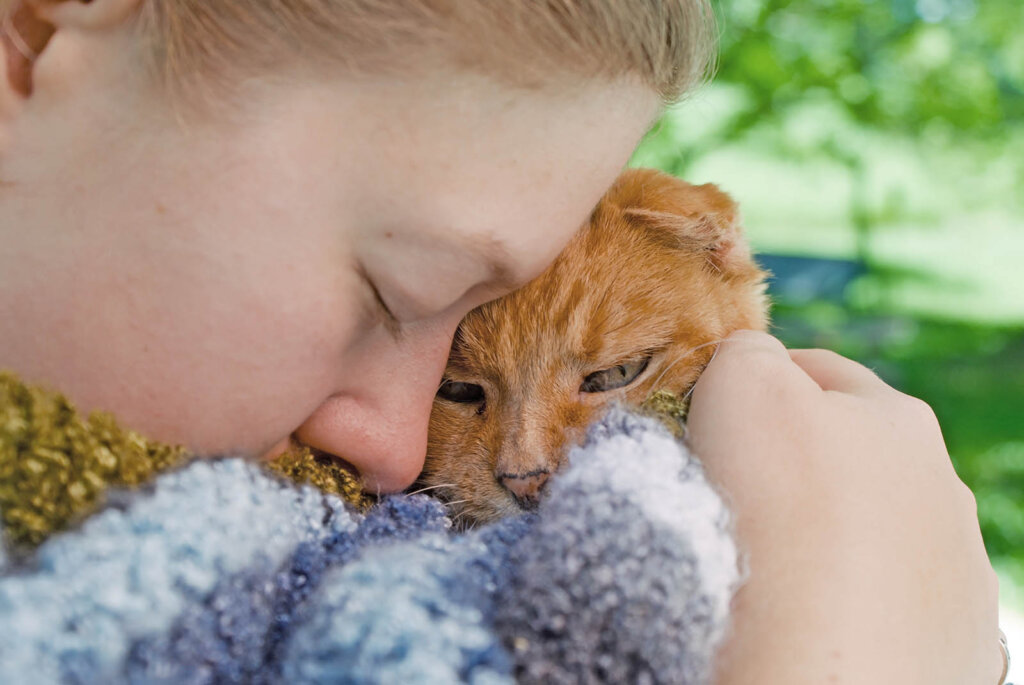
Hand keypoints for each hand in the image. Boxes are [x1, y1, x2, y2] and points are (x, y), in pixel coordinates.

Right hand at [687, 331, 1001, 684]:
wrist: (823, 676)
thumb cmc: (777, 514)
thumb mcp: (744, 386)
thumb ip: (748, 354)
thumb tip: (750, 364)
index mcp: (897, 419)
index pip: (814, 372)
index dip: (752, 386)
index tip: (707, 423)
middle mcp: (942, 489)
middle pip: (847, 456)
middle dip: (793, 465)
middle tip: (731, 496)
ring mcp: (955, 574)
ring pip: (872, 533)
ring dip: (825, 538)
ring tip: (768, 568)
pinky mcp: (951, 646)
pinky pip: (884, 605)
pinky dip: (848, 604)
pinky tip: (808, 618)